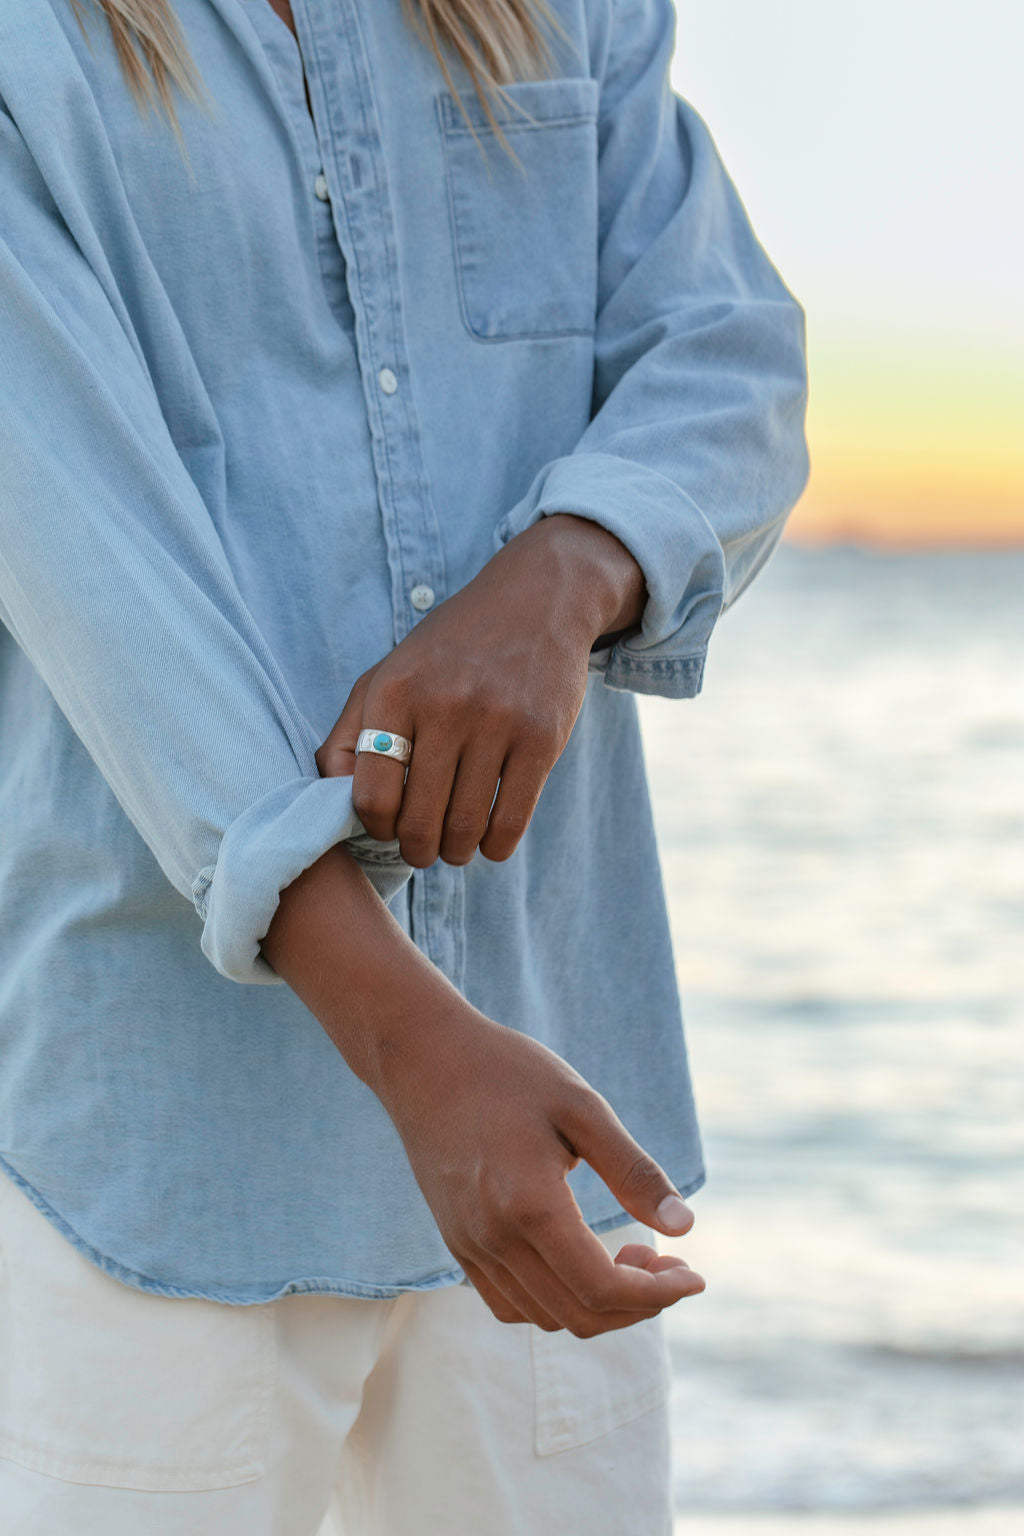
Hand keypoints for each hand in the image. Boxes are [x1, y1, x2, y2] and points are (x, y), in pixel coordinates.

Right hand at [261, 845, 703, 1336]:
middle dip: (638, 1304)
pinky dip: (556, 1303)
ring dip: (599, 1306)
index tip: (696, 1275)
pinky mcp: (456, 1244)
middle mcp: (493, 1239)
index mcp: (529, 1205)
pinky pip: (509, 1304)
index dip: (658, 1296)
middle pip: (579, 1315)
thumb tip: (685, 1227)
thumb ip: (633, 1170)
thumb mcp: (581, 1106)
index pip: (602, 1288)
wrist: (423, 1058)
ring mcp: (468, 1247)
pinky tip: (579, 1261)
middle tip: (667, 1261)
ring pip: (545, 1318)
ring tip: (630, 1256)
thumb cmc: (508, 1072)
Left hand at [315, 514, 645, 867]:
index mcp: (394, 691)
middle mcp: (443, 705)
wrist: (536, 598)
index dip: (376, 829)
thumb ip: (350, 735)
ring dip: (456, 853)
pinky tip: (490, 839)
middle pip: (418, 820)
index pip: (370, 796)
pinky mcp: (542, 738)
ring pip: (464, 828)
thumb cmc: (450, 648)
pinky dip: (496, 846)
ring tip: (454, 846)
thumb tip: (328, 801)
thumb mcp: (387, 673)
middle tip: (422, 847)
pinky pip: (511, 821)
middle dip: (417, 849)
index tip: (387, 828)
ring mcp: (496, 721)